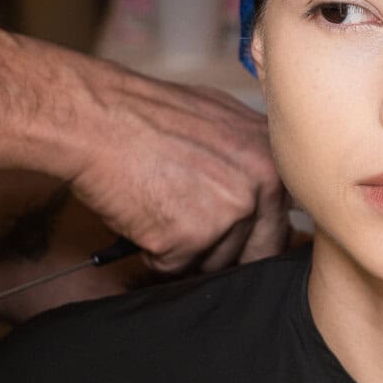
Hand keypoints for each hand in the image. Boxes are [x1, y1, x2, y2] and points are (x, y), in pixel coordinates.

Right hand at [61, 64, 288, 274]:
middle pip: (256, 251)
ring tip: (159, 208)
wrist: (99, 118)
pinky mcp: (189, 239)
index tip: (242, 238)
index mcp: (272, 157)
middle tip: (192, 231)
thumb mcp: (220, 119)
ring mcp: (228, 213)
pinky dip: (154, 255)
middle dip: (226, 252)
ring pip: (214, 264)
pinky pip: (175, 269)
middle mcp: (260, 186)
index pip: (283, 219)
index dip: (258, 234)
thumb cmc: (148, 114)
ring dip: (186, 252)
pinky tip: (142, 218)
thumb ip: (249, 157)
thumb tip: (263, 190)